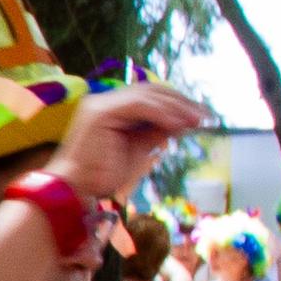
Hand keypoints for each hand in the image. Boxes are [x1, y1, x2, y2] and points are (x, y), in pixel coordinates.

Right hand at [48, 86, 208, 208]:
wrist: (74, 189)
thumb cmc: (101, 175)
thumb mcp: (138, 149)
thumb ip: (156, 132)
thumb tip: (183, 121)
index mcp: (109, 108)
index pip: (148, 96)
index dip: (175, 102)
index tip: (198, 115)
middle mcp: (103, 101)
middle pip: (150, 90)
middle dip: (180, 102)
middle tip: (205, 116)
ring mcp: (100, 104)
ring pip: (147, 95)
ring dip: (176, 107)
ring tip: (197, 120)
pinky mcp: (101, 112)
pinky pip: (139, 106)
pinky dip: (162, 113)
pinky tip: (178, 125)